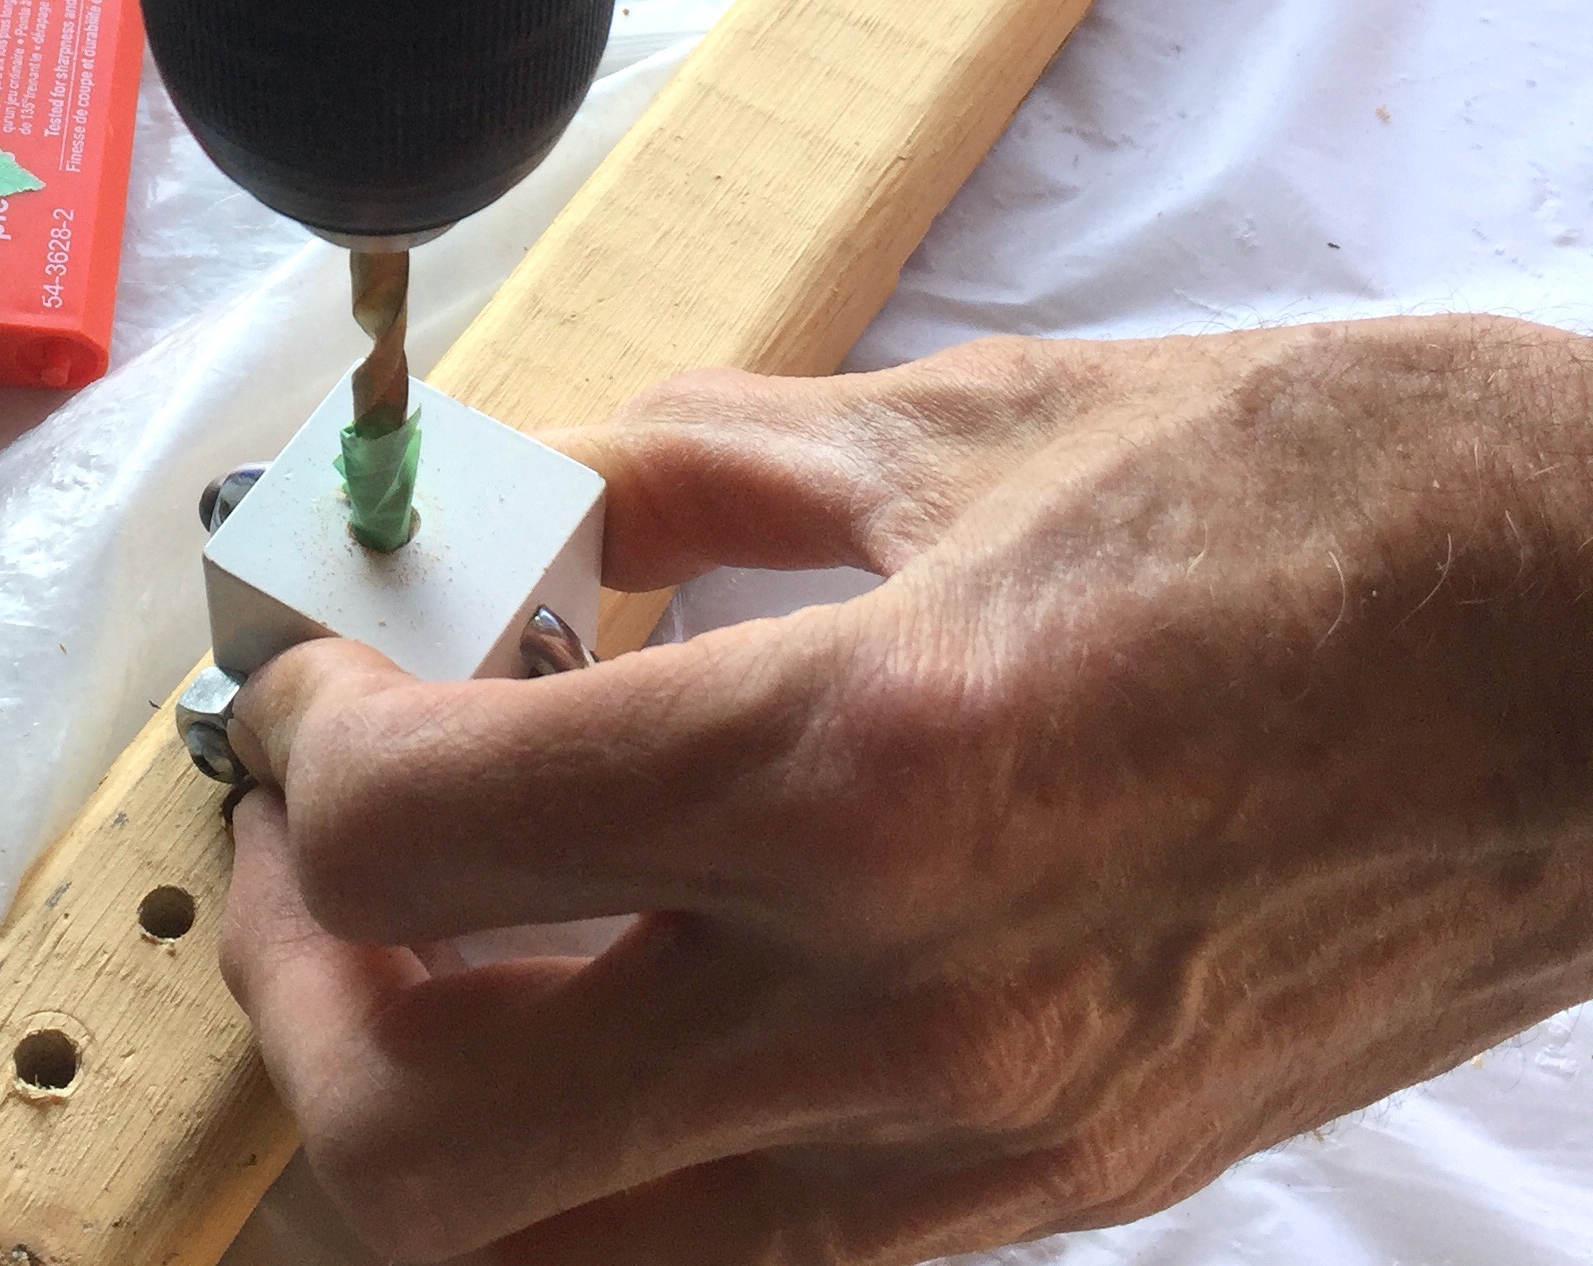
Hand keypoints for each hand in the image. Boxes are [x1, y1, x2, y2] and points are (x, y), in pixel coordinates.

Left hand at [220, 318, 1592, 1264]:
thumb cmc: (1315, 495)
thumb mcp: (954, 423)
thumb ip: (676, 468)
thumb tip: (508, 502)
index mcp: (863, 770)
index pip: (411, 832)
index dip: (293, 742)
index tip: (308, 673)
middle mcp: (896, 1019)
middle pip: (411, 1154)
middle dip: (289, 986)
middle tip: (311, 835)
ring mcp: (978, 1158)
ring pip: (550, 1262)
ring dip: (419, 1094)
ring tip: (431, 922)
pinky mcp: (1051, 1205)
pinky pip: (727, 1247)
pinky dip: (598, 1147)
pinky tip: (623, 973)